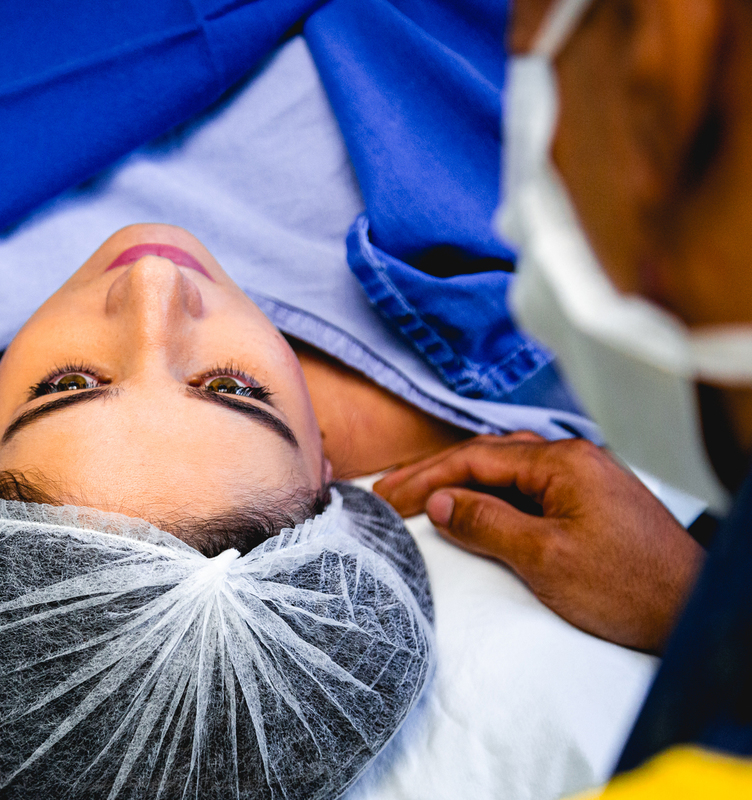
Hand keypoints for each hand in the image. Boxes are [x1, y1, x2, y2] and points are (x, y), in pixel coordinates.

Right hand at [373, 432, 704, 651]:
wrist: (692, 612)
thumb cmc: (628, 588)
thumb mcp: (544, 558)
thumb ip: (487, 524)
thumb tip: (440, 503)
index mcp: (563, 462)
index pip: (476, 457)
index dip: (426, 477)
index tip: (388, 497)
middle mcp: (575, 459)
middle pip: (488, 456)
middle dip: (436, 474)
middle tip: (390, 494)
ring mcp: (586, 479)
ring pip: (508, 470)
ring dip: (462, 482)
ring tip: (421, 498)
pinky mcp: (592, 502)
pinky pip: (529, 488)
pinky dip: (492, 496)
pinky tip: (473, 509)